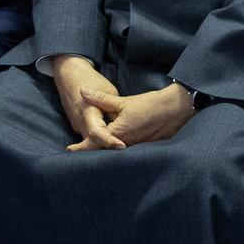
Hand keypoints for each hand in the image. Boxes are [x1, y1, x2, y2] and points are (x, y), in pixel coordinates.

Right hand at [48, 55, 123, 150]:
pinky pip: (88, 137)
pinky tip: (110, 144)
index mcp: (87, 112)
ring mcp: (76, 126)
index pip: (97, 133)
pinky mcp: (77, 126)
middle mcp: (80, 122)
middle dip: (107, 149)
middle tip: (123, 152)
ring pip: (90, 142)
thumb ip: (114, 111)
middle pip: (93, 143)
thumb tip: (122, 128)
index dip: (109, 141)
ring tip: (119, 150)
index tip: (122, 146)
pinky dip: (98, 141)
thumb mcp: (109, 92)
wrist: (69, 74)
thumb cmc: (92, 80)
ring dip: (103, 146)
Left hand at [82, 84, 196, 147]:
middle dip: (90, 150)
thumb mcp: (123, 102)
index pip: (94, 144)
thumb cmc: (149, 105)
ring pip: (112, 151)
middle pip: (102, 151)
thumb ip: (101, 99)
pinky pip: (123, 149)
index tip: (69, 149)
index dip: (80, 147)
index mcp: (117, 134)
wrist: (174, 110)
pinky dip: (114, 147)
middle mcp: (124, 145)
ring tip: (89, 148)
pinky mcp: (141, 146)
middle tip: (76, 149)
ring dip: (102, 149)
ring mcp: (134, 147)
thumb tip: (82, 92)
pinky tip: (111, 144)